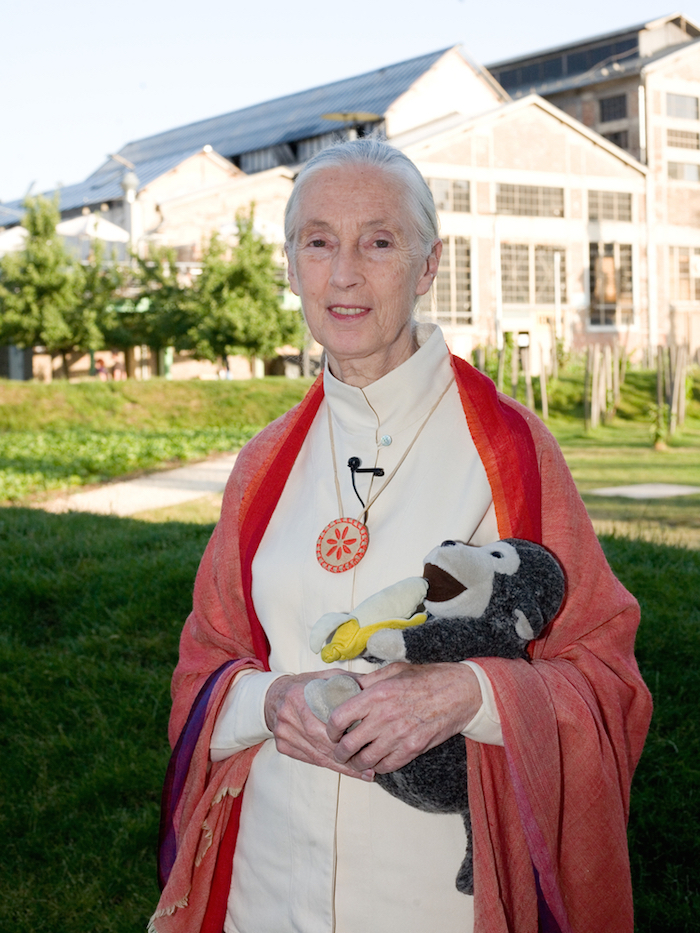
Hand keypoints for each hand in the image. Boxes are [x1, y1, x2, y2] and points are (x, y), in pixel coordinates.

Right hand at [264, 671, 367, 778]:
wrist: (275, 695)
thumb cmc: (307, 686)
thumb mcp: (327, 677)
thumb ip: (349, 682)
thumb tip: (377, 684)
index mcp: (299, 695)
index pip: (324, 722)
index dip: (347, 736)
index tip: (368, 744)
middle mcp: (288, 715)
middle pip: (321, 742)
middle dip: (347, 757)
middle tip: (369, 767)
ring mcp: (283, 732)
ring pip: (317, 755)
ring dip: (341, 766)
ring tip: (363, 773)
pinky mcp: (282, 745)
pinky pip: (310, 759)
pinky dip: (329, 765)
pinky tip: (345, 770)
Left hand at [325, 662, 480, 774]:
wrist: (460, 692)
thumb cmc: (426, 678)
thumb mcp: (394, 670)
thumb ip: (368, 681)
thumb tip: (346, 689)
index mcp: (376, 694)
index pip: (339, 718)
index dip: (331, 728)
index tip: (332, 731)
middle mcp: (384, 717)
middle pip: (348, 745)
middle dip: (339, 751)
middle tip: (339, 751)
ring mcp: (399, 735)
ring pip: (365, 760)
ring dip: (356, 763)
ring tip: (355, 759)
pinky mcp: (412, 749)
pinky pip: (386, 766)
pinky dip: (377, 767)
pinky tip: (376, 762)